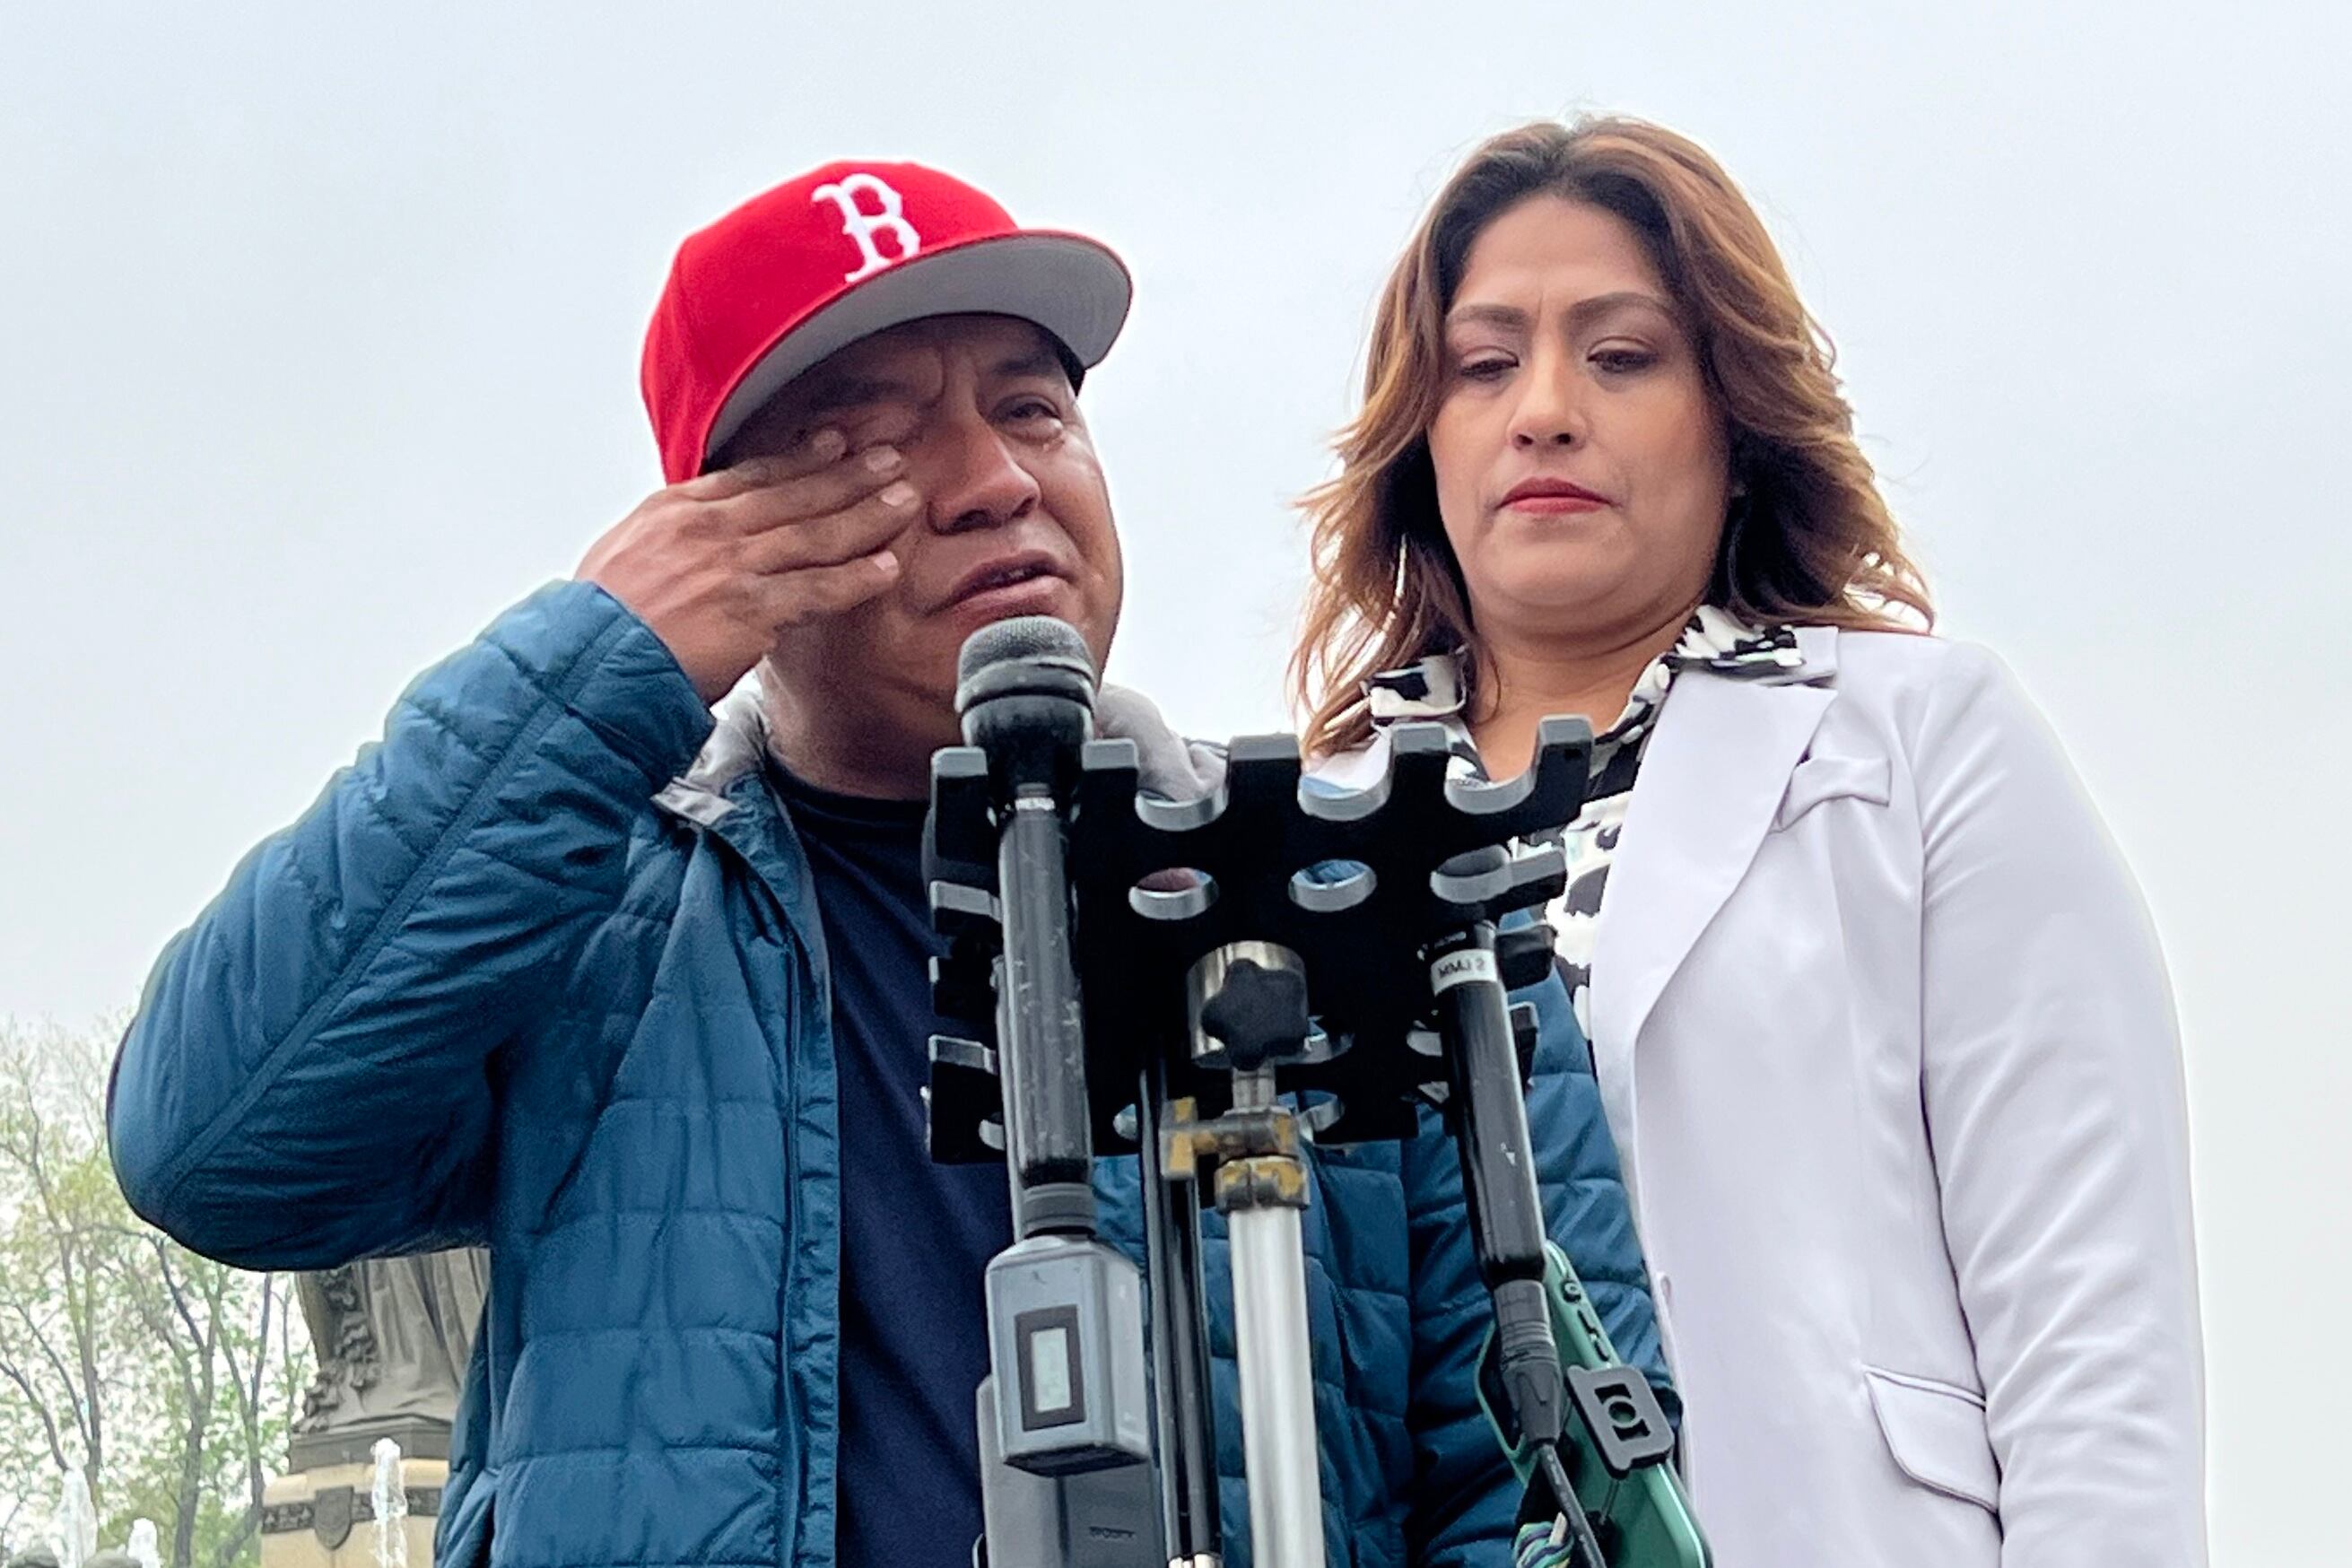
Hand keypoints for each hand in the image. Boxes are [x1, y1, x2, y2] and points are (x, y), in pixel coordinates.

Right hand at [577, 430, 916, 702]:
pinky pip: (817, 589)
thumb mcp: (621, 563)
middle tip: (890, 459)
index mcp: (672, 511)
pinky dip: (856, 578)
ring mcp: (729, 567)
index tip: (834, 444)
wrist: (582, 667)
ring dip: (866, 515)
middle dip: (848, 474)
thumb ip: (665, 546)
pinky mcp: (748, 609)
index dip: (799, 458)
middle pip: (792, 492)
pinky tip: (887, 568)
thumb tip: (687, 549)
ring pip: (813, 533)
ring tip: (905, 501)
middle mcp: (705, 528)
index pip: (749, 475)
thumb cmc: (597, 631)